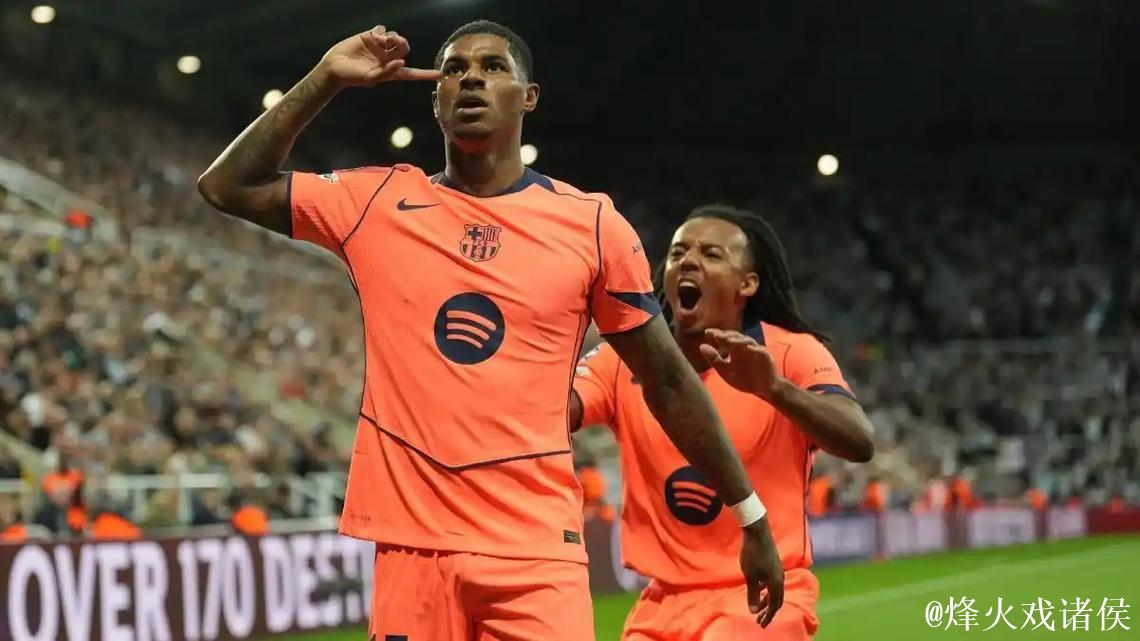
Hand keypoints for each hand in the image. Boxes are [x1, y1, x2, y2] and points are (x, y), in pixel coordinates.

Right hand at [318, 25, 442, 88]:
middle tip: (395, 43)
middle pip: (404, 47)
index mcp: (391, 71)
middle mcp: (387, 58)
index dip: (425, 74)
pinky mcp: (370, 37)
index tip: (440, 74)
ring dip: (392, 37)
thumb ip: (387, 71)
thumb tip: (402, 62)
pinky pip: (382, 30)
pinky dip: (381, 33)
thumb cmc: (353, 77)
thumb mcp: (371, 78)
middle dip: (402, 43)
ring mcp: (380, 47)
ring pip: (395, 37)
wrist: (334, 66)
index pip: (412, 73)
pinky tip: (374, 38)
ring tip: (381, 41)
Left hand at [700, 329, 784, 400]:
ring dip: (739, 340)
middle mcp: (744, 348)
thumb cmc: (745, 380)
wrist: (763, 390)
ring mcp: (756, 351)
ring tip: (729, 341)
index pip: (725, 338)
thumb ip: (714, 360)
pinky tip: (749, 349)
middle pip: (736, 336)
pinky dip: (755, 349)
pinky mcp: (766, 357)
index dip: (717, 334)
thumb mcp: (726, 372)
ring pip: (748, 341)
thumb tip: (701, 346)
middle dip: (727, 335)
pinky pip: (761, 351)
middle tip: (717, 335)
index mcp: (734, 350)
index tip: (707, 332)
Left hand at [740, 517, 784, 626]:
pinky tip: (757, 588)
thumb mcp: (749, 576)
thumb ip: (752, 594)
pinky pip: (772, 582)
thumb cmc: (752, 554)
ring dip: (766, 600)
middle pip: (776, 599)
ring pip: (774, 590)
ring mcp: (778, 570)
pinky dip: (765, 589)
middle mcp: (780, 578)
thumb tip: (752, 611)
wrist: (757, 531)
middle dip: (768, 611)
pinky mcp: (773, 563)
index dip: (768, 616)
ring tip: (756, 607)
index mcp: (776, 583)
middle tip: (759, 620)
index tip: (761, 625)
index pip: (774, 605)